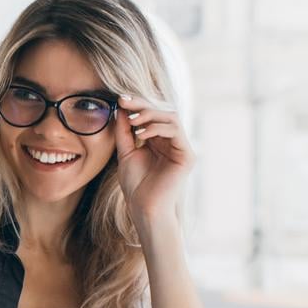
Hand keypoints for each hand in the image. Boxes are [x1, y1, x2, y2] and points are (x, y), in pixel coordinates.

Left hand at [114, 95, 193, 221]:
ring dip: (150, 115)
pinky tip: (141, 134)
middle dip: (142, 105)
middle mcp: (172, 141)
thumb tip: (122, 108)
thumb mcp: (125, 152)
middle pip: (163, 111)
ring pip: (171, 117)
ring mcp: (181, 147)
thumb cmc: (135, 185)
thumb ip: (125, 131)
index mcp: (158, 140)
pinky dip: (157, 128)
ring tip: (133, 121)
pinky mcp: (187, 155)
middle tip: (125, 102)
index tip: (120, 99)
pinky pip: (175, 131)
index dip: (137, 104)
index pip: (151, 115)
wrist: (143, 207)